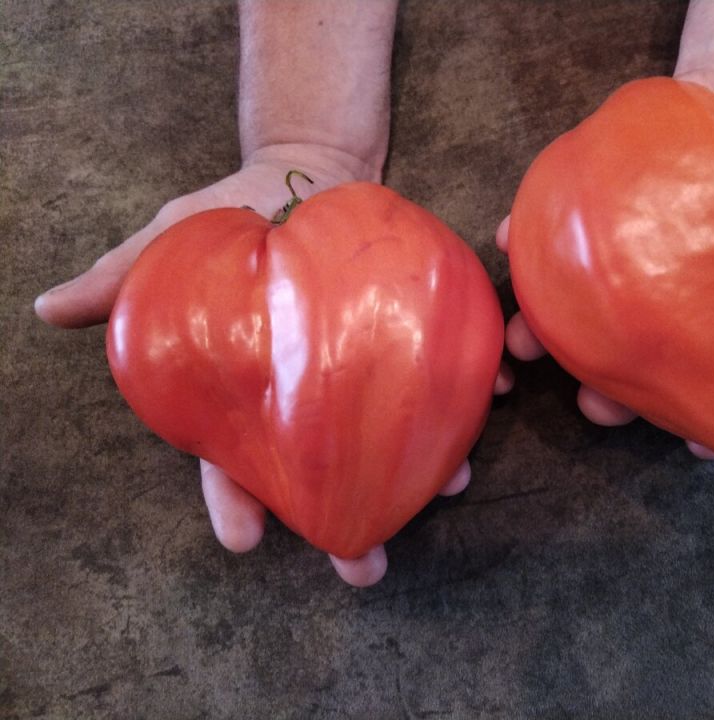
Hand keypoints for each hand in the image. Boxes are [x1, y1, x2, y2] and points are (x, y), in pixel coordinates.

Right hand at [37, 146, 512, 585]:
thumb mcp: (172, 239)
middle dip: (342, 521)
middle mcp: (307, 393)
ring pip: (388, 438)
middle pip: (321, 472)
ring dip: (418, 471)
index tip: (248, 540)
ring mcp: (360, 369)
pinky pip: (438, 373)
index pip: (233, 457)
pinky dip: (464, 392)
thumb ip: (123, 278)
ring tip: (447, 488)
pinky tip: (488, 403)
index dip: (237, 500)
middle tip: (364, 567)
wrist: (305, 169)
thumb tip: (49, 307)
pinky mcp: (405, 335)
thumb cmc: (231, 212)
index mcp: (246, 386)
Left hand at [498, 0, 713, 459]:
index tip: (696, 446)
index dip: (699, 427)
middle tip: (598, 407)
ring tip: (526, 344)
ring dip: (545, 336)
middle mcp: (659, 325)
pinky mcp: (587, 227)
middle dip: (609, 398)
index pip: (704, 400)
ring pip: (572, 323)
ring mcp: (619, 282)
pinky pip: (543, 236)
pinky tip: (510, 238)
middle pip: (627, 377)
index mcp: (710, 345)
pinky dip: (522, 238)